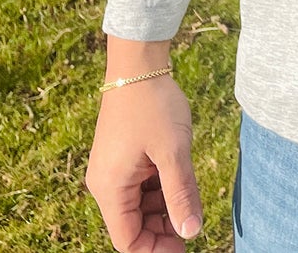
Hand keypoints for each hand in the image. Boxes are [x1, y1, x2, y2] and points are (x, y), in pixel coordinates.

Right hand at [86, 73, 203, 251]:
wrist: (138, 63)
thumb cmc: (154, 105)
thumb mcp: (173, 151)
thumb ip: (181, 194)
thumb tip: (191, 232)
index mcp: (109, 188)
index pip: (127, 239)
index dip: (156, 248)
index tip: (186, 241)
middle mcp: (105, 183)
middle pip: (132, 224)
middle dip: (162, 227)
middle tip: (193, 220)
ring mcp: (112, 168)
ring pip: (138, 205)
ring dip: (163, 206)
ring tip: (189, 194)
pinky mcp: (122, 156)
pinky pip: (139, 185)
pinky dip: (159, 188)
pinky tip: (179, 177)